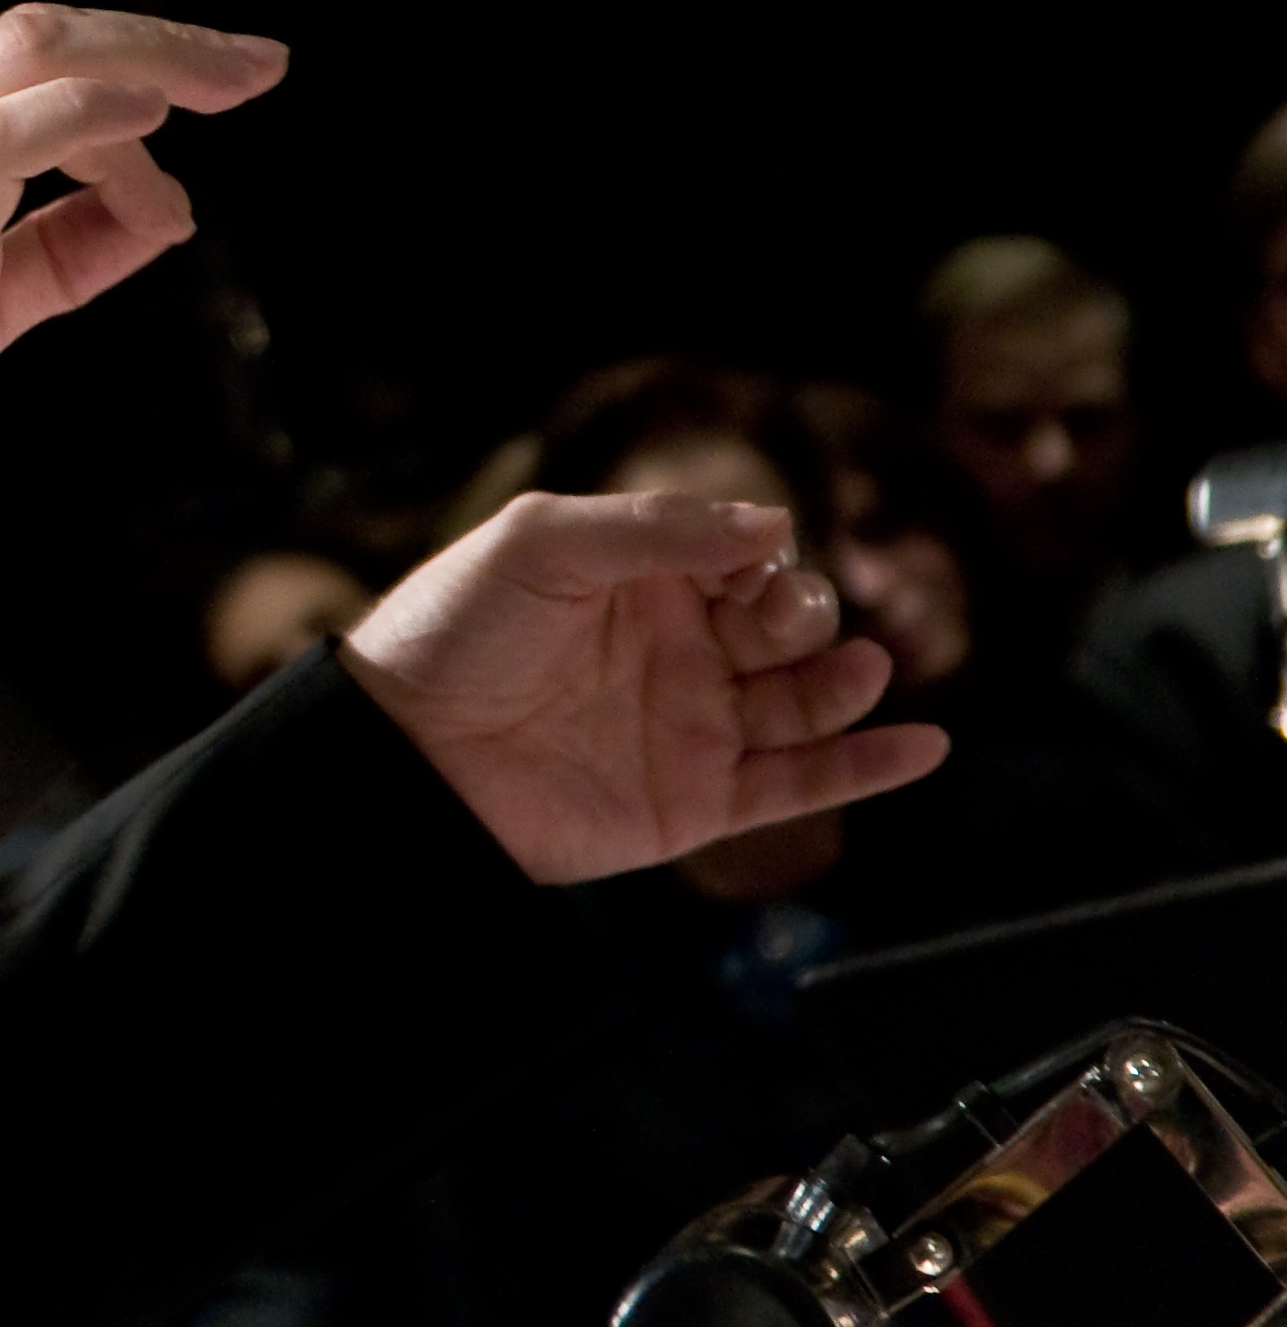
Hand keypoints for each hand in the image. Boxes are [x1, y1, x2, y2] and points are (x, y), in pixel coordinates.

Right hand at [0, 4, 286, 550]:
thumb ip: (59, 241)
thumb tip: (169, 204)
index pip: (7, 57)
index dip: (120, 54)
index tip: (208, 77)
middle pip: (29, 30)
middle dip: (158, 38)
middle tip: (254, 65)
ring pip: (27, 52)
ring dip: (151, 65)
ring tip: (225, 101)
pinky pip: (8, 134)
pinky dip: (96, 121)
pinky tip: (152, 136)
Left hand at [341, 491, 948, 885]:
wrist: (401, 751)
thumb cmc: (451, 633)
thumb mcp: (541, 543)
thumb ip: (655, 526)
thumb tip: (774, 525)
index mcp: (640, 582)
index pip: (744, 557)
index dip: (760, 556)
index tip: (748, 563)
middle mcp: (678, 651)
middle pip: (786, 624)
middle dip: (802, 612)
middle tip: (775, 615)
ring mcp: (691, 727)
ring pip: (806, 702)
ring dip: (845, 680)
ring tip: (860, 666)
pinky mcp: (695, 802)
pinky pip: (801, 785)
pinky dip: (870, 767)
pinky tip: (925, 745)